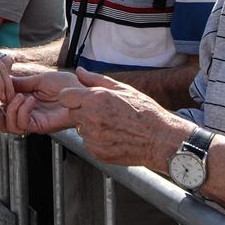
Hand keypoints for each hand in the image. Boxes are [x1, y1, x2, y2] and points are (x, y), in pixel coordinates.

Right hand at [0, 70, 80, 133]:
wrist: (82, 89)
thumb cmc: (66, 84)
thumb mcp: (37, 80)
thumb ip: (19, 84)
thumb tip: (2, 83)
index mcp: (24, 103)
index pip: (2, 109)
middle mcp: (27, 114)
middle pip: (2, 123)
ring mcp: (34, 121)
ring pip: (11, 127)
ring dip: (10, 110)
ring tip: (19, 97)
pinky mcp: (41, 126)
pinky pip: (24, 124)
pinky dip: (23, 111)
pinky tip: (29, 100)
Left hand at [57, 68, 186, 167]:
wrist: (160, 140)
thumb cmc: (145, 112)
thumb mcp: (123, 89)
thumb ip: (96, 80)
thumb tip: (80, 71)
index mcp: (96, 100)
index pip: (65, 96)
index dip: (72, 96)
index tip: (82, 98)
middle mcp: (91, 119)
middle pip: (72, 112)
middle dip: (83, 111)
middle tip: (103, 112)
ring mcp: (93, 138)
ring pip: (81, 129)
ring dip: (90, 126)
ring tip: (112, 125)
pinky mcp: (97, 153)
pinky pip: (88, 143)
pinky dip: (97, 140)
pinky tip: (114, 136)